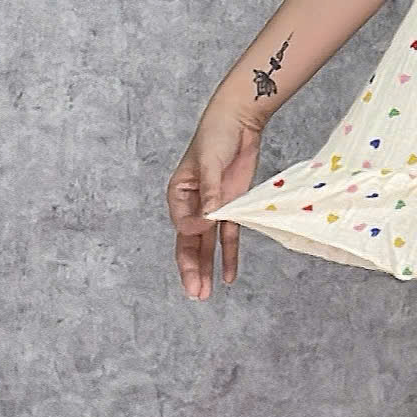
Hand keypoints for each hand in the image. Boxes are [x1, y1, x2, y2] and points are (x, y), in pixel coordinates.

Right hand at [167, 101, 267, 300]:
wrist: (239, 122)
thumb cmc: (216, 136)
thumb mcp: (209, 163)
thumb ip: (210, 193)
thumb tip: (207, 221)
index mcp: (178, 194)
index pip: (182, 224)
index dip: (192, 232)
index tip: (204, 226)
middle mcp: (192, 206)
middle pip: (189, 243)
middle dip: (192, 269)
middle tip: (195, 293)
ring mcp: (213, 209)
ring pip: (206, 246)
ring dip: (207, 269)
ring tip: (205, 294)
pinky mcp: (232, 208)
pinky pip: (229, 237)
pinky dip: (229, 256)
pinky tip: (229, 277)